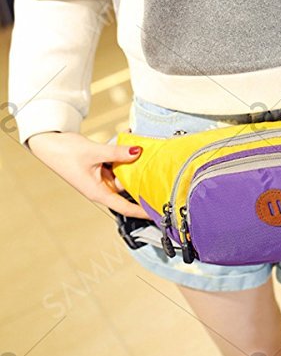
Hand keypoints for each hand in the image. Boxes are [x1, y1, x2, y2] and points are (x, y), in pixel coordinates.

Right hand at [27, 132, 149, 217]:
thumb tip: (138, 151)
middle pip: (127, 186)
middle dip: (138, 175)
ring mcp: (101, 177)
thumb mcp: (94, 152)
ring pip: (124, 173)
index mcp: (98, 192)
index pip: (125, 207)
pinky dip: (123, 155)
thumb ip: (117, 153)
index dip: (141, 211)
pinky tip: (127, 144)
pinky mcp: (101, 168)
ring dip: (129, 161)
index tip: (156, 213)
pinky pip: (118, 163)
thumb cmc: (64, 153)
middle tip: (150, 162)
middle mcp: (101, 187)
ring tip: (135, 147)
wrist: (50, 142)